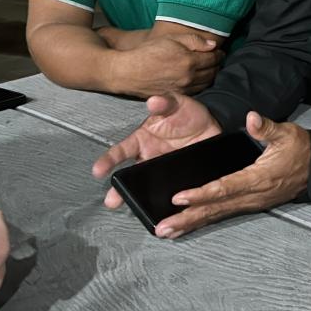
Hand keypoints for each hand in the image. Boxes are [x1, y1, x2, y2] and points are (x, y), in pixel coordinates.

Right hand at [92, 93, 221, 207]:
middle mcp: (149, 157)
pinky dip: (170, 199)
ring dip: (141, 197)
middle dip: (119, 189)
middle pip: (130, 175)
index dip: (108, 160)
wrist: (213, 122)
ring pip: (148, 187)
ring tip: (136, 209)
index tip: (98, 170)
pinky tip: (169, 209)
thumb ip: (165, 103)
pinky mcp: (180, 177)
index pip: (122, 150)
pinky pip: (172, 190)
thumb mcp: (177, 103)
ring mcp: (163, 169)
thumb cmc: (187, 113)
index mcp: (143, 140)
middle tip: (112, 201)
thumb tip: (154, 101)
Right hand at [109, 34, 223, 96]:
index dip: (218, 54)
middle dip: (217, 64)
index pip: (213, 58)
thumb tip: (213, 45)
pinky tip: (198, 78)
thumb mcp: (170, 39)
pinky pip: (196, 91)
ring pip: (206, 83)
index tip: (218, 51)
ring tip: (208, 68)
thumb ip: (194, 41)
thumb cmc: (148, 52)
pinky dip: (201, 84)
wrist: (128, 72)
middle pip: (212, 72)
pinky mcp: (176, 96)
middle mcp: (188, 78)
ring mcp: (183, 89)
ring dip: (211, 75)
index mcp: (189, 61)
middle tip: (216, 58)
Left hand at [152, 112, 310, 238]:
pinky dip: (204, 220)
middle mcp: (253, 196)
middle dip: (189, 218)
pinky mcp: (251, 205)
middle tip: (163, 227)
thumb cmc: (301, 149)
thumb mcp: (287, 133)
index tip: (180, 197)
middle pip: (216, 208)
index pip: (225, 187)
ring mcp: (252, 203)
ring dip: (192, 223)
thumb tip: (251, 118)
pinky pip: (223, 214)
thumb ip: (266, 128)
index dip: (202, 193)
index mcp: (258, 178)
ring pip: (217, 215)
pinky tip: (189, 224)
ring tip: (167, 231)